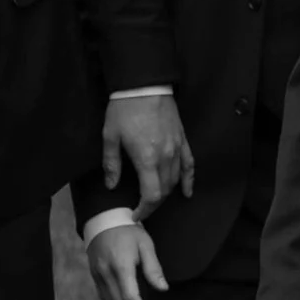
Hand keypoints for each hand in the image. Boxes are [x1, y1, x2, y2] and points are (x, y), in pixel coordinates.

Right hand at [86, 223, 166, 299]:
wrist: (103, 220)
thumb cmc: (128, 231)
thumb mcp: (145, 244)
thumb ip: (153, 268)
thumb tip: (163, 289)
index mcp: (121, 266)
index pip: (130, 298)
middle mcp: (106, 273)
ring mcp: (97, 274)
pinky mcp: (94, 274)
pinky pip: (104, 296)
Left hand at [105, 94, 193, 218]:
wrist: (144, 85)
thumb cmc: (123, 109)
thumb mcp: (110, 136)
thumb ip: (111, 164)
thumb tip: (112, 186)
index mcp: (147, 158)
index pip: (152, 195)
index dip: (144, 209)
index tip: (135, 214)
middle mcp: (166, 157)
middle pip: (165, 191)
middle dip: (153, 204)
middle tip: (142, 208)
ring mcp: (177, 149)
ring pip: (176, 180)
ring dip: (166, 193)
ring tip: (154, 198)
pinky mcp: (183, 140)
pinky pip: (190, 165)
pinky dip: (189, 181)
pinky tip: (186, 192)